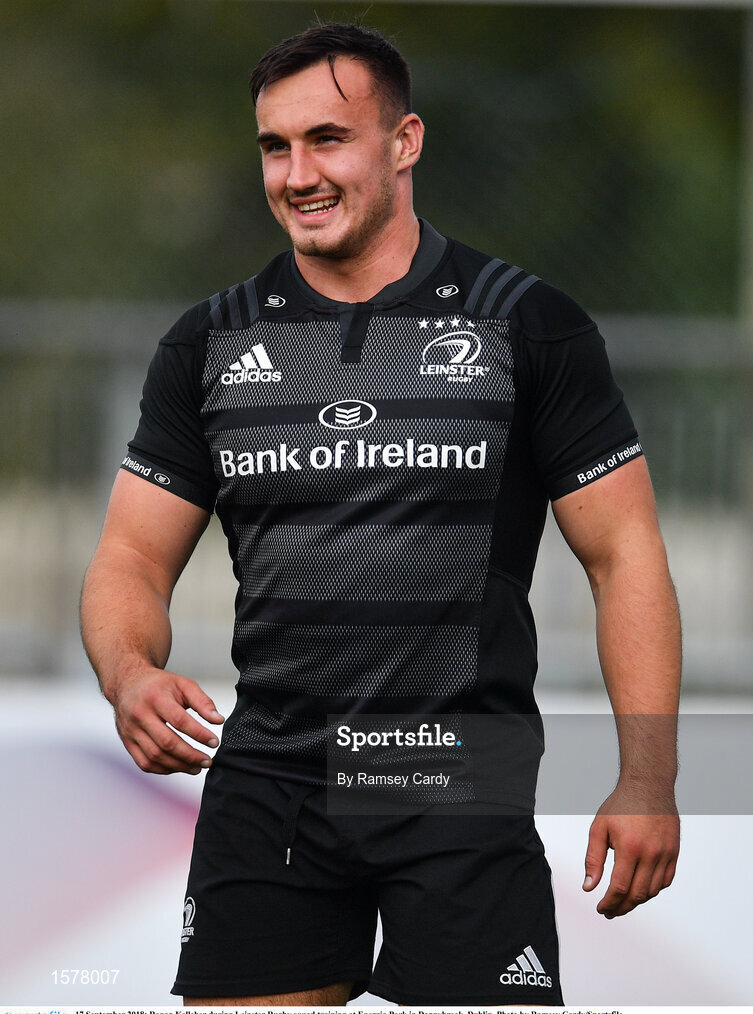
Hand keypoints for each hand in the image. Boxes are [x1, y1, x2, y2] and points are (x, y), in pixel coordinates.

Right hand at [110, 667, 224, 774]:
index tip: (214, 742)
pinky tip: (178, 767)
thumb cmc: (158, 684)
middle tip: (207, 761)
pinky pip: (144, 763)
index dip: (199, 734)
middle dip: (190, 756)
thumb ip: (203, 702)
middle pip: (167, 742)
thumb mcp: (183, 684)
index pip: (180, 721)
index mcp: (156, 698)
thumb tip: (219, 720)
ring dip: (179, 766)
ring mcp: (131, 730)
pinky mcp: (127, 742)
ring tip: (196, 767)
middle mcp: (140, 715)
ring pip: (155, 756)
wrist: (128, 683)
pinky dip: (163, 769)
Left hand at [583, 782, 679, 917]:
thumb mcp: (599, 828)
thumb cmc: (621, 805)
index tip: (601, 908)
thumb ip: (593, 859)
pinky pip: (666, 880)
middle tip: (610, 911)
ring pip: (652, 891)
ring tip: (623, 902)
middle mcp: (651, 853)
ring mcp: (666, 853)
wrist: (648, 785)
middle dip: (622, 907)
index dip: (609, 903)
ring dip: (637, 901)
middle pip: (637, 894)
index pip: (620, 888)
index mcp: (630, 847)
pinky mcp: (674, 852)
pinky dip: (653, 890)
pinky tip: (640, 889)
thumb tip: (589, 887)